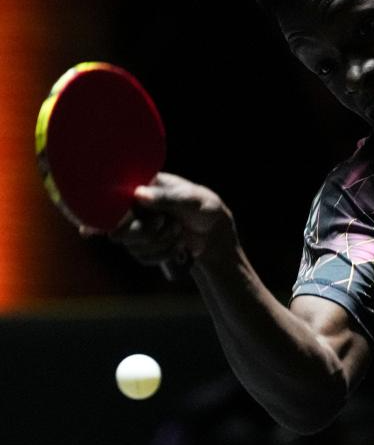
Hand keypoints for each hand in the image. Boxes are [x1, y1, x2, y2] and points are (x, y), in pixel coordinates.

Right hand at [100, 172, 236, 265]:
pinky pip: (142, 257)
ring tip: (177, 229)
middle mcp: (132, 208)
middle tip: (166, 221)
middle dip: (145, 231)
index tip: (88, 229)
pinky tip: (177, 244)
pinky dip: (163, 253)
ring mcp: (136, 228)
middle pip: (117, 230)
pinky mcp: (143, 246)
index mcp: (140, 187)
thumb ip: (166, 197)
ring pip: (130, 245)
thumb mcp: (191, 198)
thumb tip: (139, 194)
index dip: (97, 213)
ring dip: (159, 241)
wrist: (215, 233)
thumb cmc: (204, 207)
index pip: (110, 198)